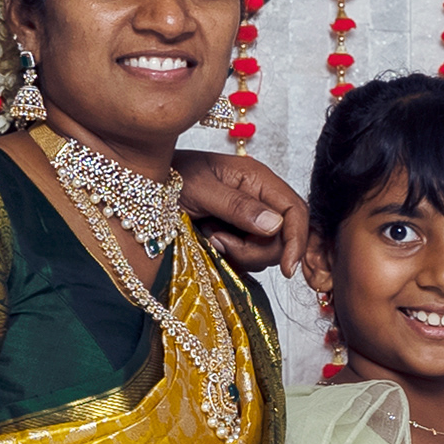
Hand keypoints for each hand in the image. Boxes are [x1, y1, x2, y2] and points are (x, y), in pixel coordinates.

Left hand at [176, 149, 325, 291]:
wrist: (146, 185)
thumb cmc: (170, 175)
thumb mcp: (201, 188)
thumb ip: (237, 206)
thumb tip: (275, 224)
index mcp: (258, 178)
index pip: (295, 211)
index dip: (297, 240)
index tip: (287, 268)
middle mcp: (260, 198)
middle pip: (283, 238)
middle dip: (255, 249)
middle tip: (219, 241)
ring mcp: (250, 218)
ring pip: (267, 251)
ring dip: (239, 252)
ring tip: (210, 236)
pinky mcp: (239, 234)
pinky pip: (249, 256)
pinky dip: (232, 256)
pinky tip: (211, 242)